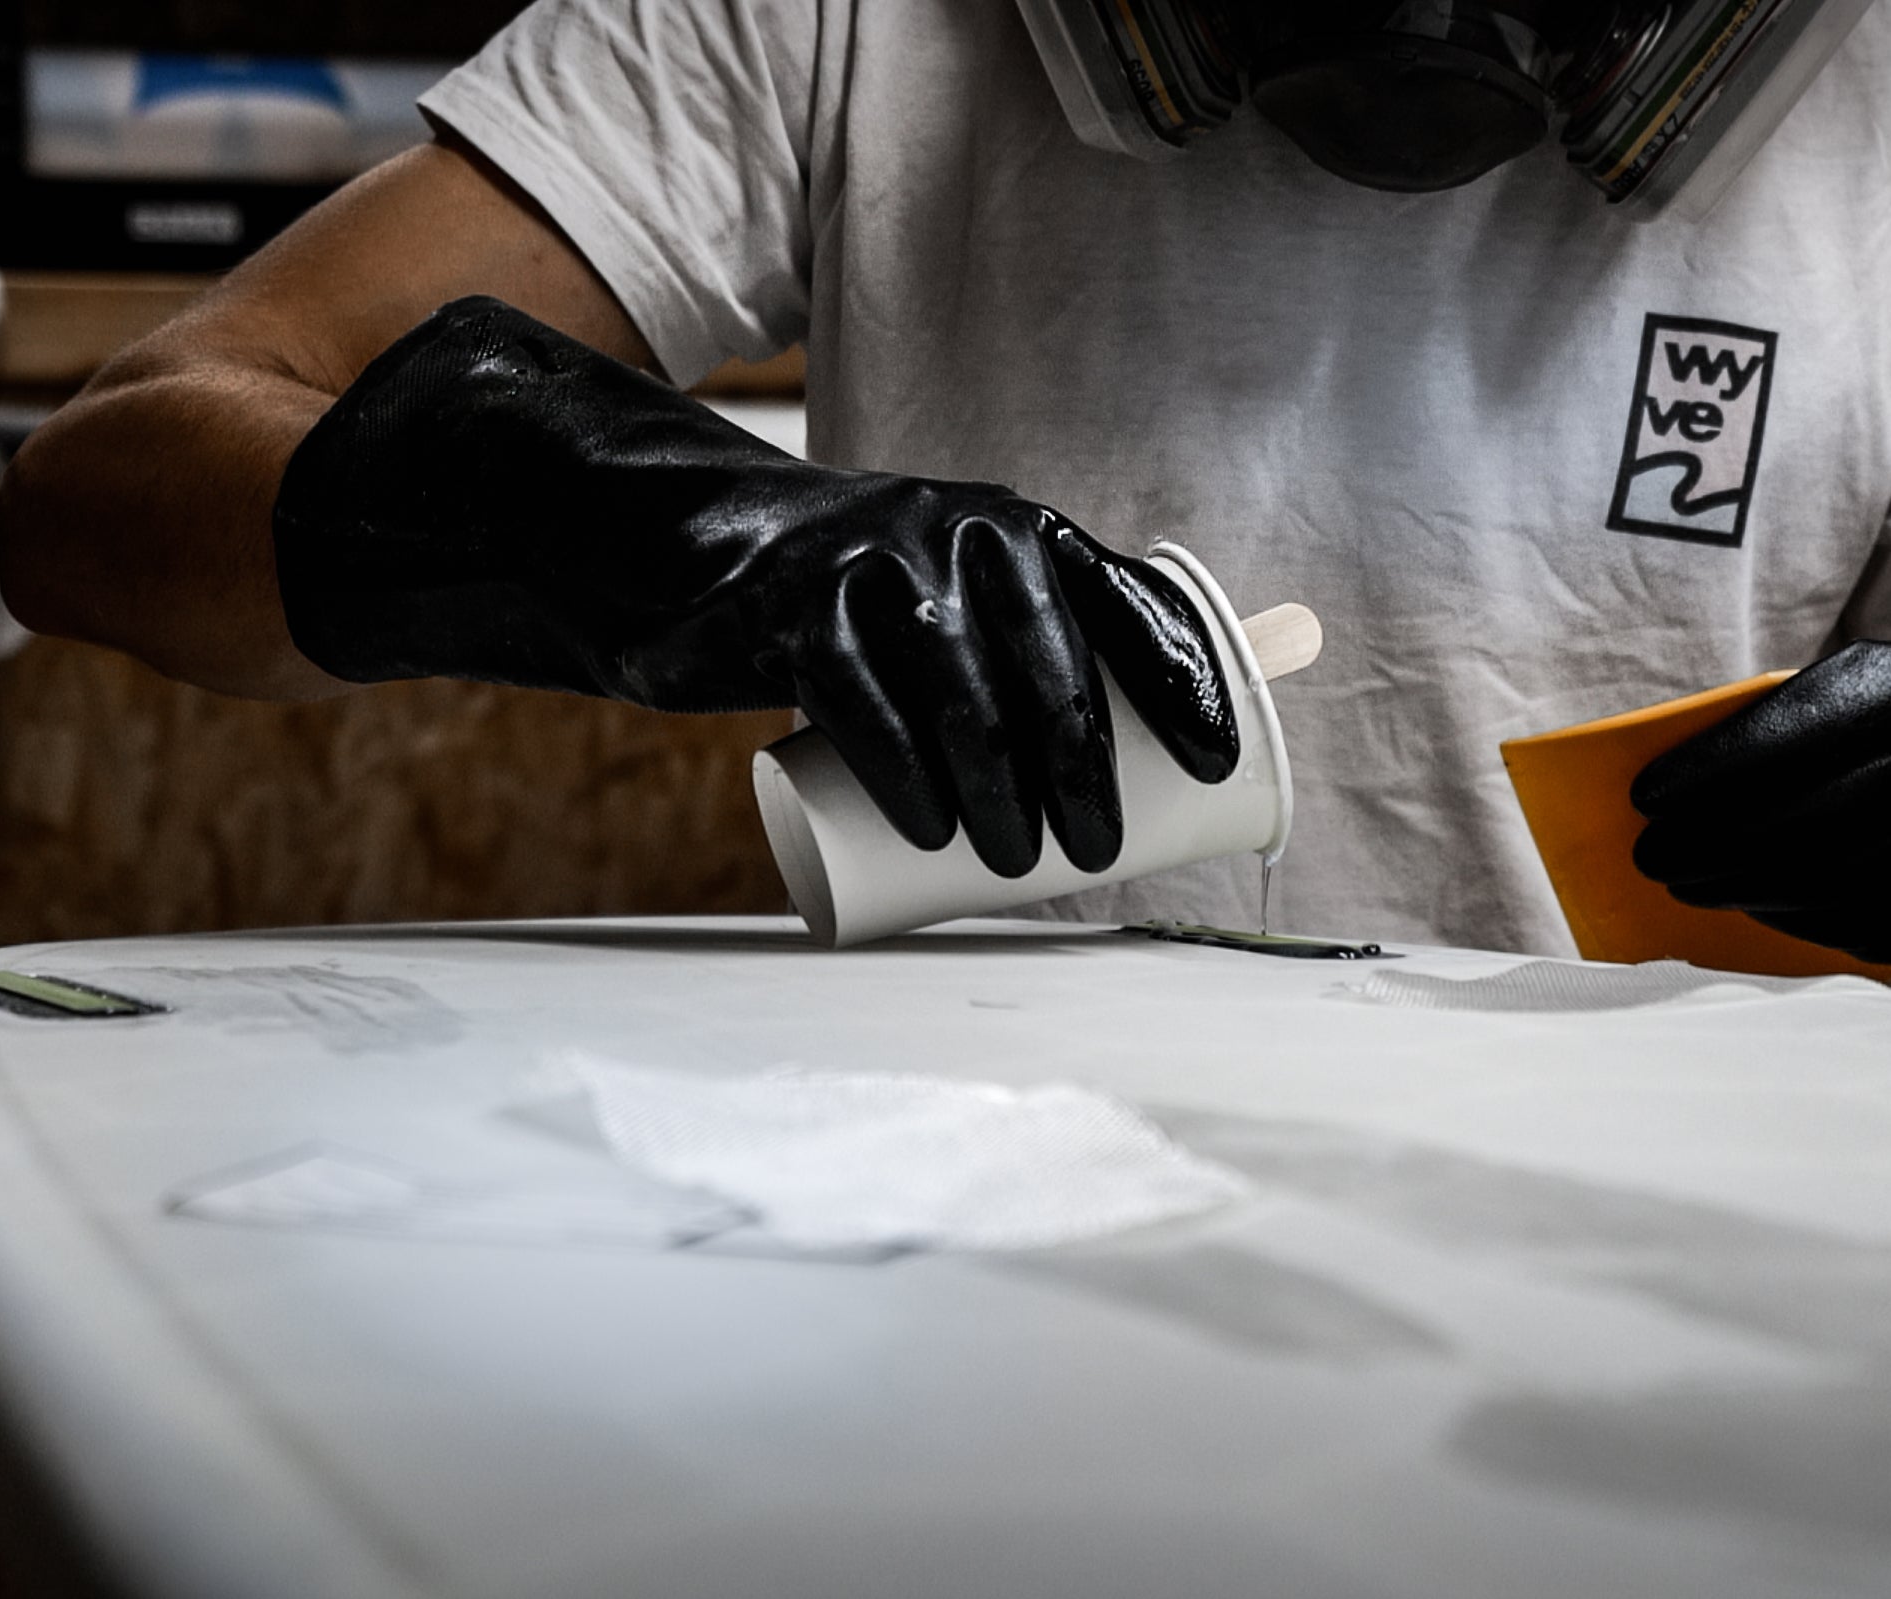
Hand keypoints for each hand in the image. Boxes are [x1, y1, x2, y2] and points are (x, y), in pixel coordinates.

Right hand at [272, 297, 1237, 878]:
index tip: (1218, 761)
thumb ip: (1015, 661)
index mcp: (1023, 535)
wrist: (672, 549)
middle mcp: (968, 533)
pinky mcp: (798, 605)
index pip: (1132, 603)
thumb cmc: (839, 611)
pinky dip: (908, 776)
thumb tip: (1121, 777)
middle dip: (1086, 771)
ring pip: (968, 692)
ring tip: (1017, 866)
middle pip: (1055, 666)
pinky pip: (869, 700)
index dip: (1186, 680)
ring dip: (1002, 792)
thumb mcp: (940, 611)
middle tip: (1095, 854)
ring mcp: (880, 563)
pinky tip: (931, 835)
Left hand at [1630, 642, 1890, 1008]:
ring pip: (1838, 882)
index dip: (1714, 771)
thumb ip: (1809, 719)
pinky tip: (1774, 913)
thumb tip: (1682, 784)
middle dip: (1716, 844)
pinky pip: (1878, 929)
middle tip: (1656, 859)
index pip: (1801, 727)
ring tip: (1698, 886)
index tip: (1646, 799)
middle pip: (1811, 816)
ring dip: (1753, 892)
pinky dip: (1813, 926)